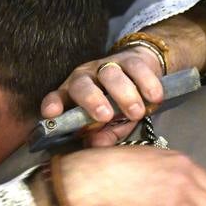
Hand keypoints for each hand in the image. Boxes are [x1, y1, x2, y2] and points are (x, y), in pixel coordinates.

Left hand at [40, 46, 164, 146]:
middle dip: (92, 100)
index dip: (53, 104)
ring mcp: (107, 66)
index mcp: (73, 95)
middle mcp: (86, 77)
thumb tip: (95, 146)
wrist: (143, 72)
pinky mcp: (130, 59)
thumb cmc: (119, 105)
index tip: (51, 114)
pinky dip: (146, 83)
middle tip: (105, 116)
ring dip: (124, 94)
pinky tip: (154, 98)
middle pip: (81, 85)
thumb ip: (104, 135)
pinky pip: (137, 68)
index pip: (57, 97)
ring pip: (110, 75)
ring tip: (136, 113)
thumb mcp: (111, 125)